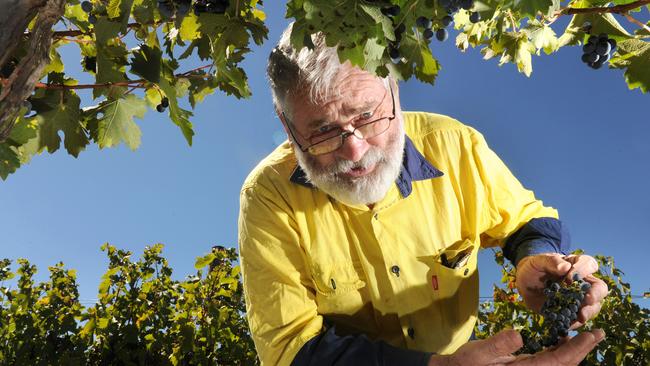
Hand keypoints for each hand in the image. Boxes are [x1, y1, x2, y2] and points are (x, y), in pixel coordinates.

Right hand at [427, 328, 604, 365]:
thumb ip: (498, 345)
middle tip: (598, 333)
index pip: (558, 361)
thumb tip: (519, 333)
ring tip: (585, 336)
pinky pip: (548, 361)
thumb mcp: (478, 353)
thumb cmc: (465, 365)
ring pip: (558, 363)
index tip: (592, 335)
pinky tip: (561, 341)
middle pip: (564, 364)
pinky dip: (559, 351)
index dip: (577, 348)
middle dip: (583, 349)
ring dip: (573, 350)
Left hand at [514, 253, 607, 326]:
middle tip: (588, 300)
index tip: (568, 279)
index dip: (583, 270)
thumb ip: (551, 261)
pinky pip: (579, 319)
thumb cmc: (534, 268)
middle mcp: (583, 282)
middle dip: (596, 294)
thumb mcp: (538, 261)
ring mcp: (579, 298)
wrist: (525, 283)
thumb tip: (565, 267)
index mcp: (577, 264)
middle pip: (599, 287)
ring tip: (581, 316)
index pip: (589, 264)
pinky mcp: (571, 311)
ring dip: (589, 311)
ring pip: (594, 306)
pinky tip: (568, 325)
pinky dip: (575, 323)